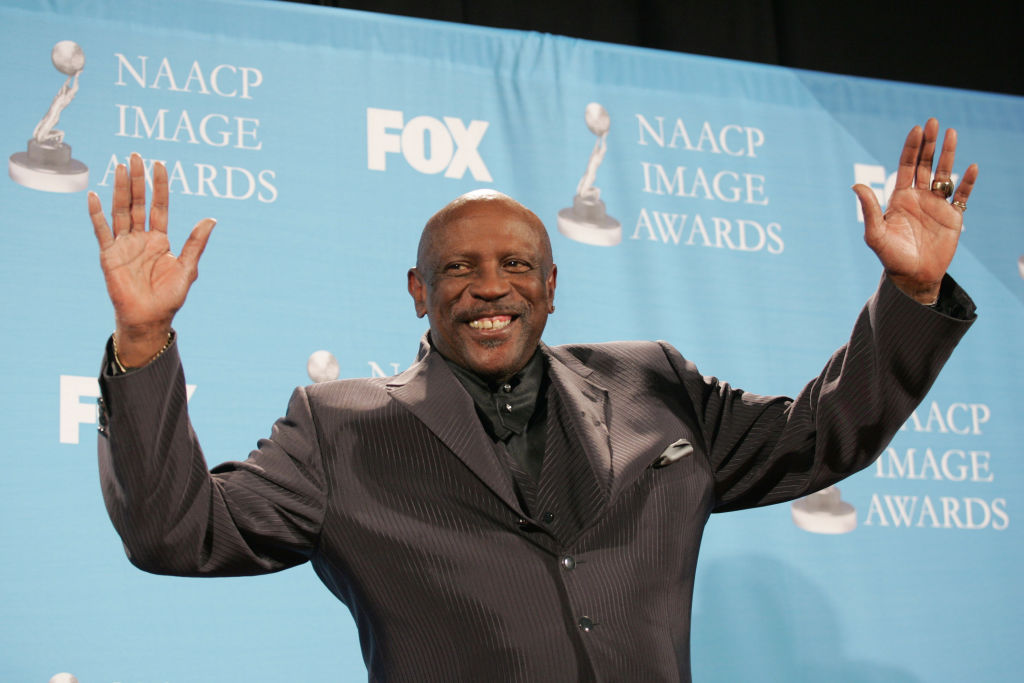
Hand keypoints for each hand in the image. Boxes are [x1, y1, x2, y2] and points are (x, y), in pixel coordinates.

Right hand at [88, 153, 214, 365]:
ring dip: (118, 189)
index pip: (159, 206)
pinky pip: (102, 231)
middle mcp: (141, 238)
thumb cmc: (169, 297)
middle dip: (136, 180)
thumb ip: (196, 244)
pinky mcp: (109, 255)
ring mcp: (124, 245)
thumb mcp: (187, 268)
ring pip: (120, 210)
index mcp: (160, 239)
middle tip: (135, 156)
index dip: (159, 186)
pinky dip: (97, 214)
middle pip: (137, 202)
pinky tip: (94, 196)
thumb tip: (211, 219)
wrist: (150, 318)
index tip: (159, 164)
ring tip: (118, 166)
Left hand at [853, 118, 977, 303]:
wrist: (913, 277)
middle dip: (929, 144)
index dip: (912, 148)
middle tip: (934, 122)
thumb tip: (856, 185)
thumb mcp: (875, 234)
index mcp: (900, 198)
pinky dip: (967, 183)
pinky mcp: (953, 217)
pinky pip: (962, 196)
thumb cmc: (891, 257)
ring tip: (951, 133)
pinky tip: (971, 168)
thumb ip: (869, 209)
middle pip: (925, 164)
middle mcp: (919, 197)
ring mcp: (937, 206)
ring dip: (948, 155)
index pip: (907, 166)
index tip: (917, 129)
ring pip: (944, 174)